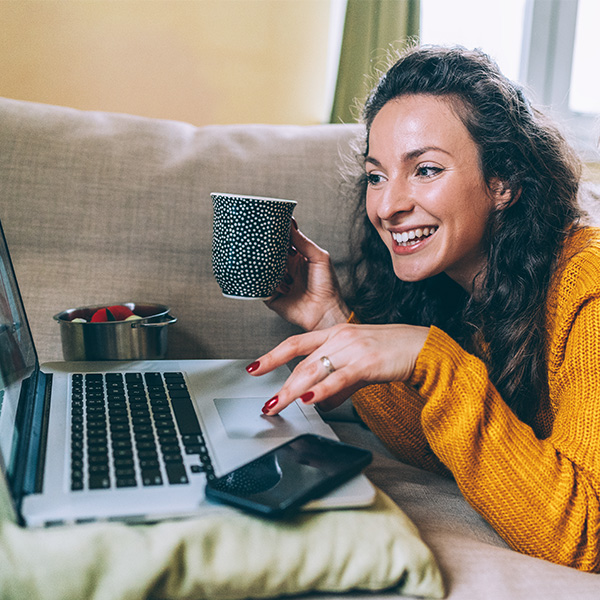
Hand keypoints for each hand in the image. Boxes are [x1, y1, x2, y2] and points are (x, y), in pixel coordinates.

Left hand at [246, 323, 429, 414]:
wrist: (422, 347)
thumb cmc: (391, 351)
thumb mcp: (358, 363)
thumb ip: (337, 383)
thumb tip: (319, 401)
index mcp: (335, 333)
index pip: (295, 343)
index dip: (272, 356)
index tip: (253, 368)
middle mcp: (340, 338)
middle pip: (302, 362)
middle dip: (281, 385)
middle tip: (268, 404)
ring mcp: (353, 349)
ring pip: (315, 370)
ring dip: (294, 390)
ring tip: (279, 405)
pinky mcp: (368, 362)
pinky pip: (340, 378)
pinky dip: (323, 390)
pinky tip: (310, 399)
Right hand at [265, 221, 349, 330]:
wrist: (325, 312)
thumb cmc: (327, 286)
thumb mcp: (319, 258)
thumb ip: (304, 242)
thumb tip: (290, 225)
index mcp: (297, 258)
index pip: (283, 242)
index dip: (278, 234)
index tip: (271, 224)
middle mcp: (286, 269)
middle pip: (271, 254)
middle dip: (268, 248)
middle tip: (265, 241)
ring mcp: (277, 282)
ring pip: (263, 268)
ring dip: (267, 265)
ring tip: (275, 266)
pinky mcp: (270, 296)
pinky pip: (260, 286)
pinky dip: (263, 281)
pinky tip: (275, 281)